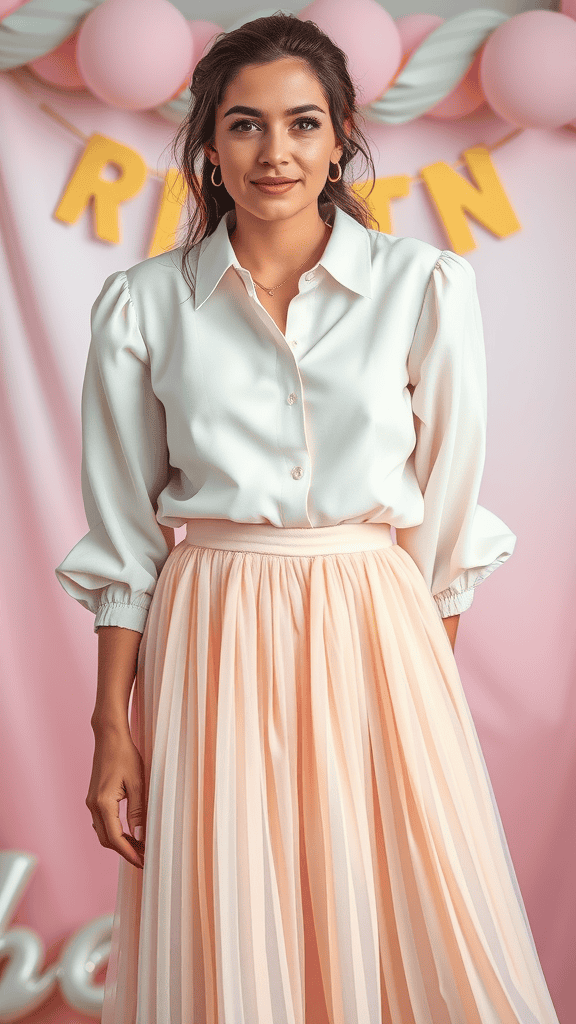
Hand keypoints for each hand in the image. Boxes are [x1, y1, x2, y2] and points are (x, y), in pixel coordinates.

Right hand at [86, 725, 145, 869]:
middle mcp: (93, 805)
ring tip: (139, 846)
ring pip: (103, 832)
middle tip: (143, 857)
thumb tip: (140, 836)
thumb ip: (137, 811)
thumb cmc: (125, 755)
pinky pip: (101, 822)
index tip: (143, 862)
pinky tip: (128, 831)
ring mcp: (91, 802)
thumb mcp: (137, 783)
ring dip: (119, 842)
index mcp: (103, 803)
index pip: (115, 838)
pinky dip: (114, 831)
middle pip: (106, 840)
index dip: (129, 853)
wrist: (109, 736)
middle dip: (124, 851)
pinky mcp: (94, 797)